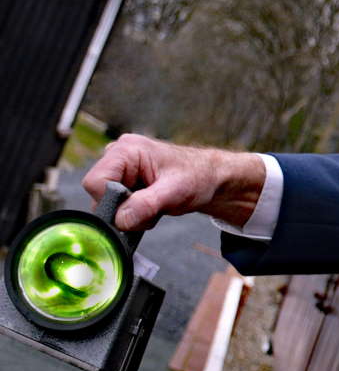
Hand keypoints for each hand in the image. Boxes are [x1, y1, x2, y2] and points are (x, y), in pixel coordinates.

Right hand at [83, 134, 264, 230]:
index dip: (111, 202)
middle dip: (124, 210)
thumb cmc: (198, 176)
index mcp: (126, 150)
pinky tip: (151, 208)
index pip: (95, 182)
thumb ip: (146, 205)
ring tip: (155, 207)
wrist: (211, 179)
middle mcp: (118, 156)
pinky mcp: (125, 182)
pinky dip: (134, 213)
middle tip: (152, 210)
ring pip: (108, 204)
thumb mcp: (174, 192)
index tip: (136, 210)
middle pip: (99, 194)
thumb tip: (120, 219)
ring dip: (130, 214)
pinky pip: (118, 206)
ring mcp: (120, 169)